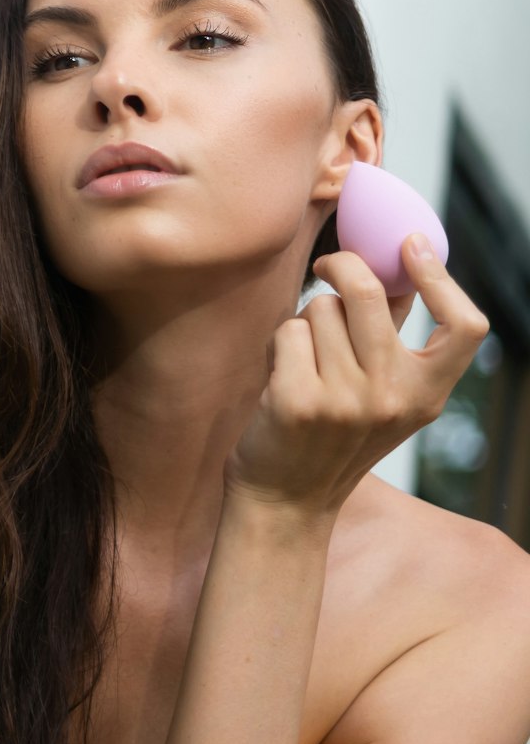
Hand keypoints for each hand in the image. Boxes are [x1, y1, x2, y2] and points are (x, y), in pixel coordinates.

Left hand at [224, 236, 489, 518]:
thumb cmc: (332, 433)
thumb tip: (398, 268)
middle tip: (328, 265)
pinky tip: (281, 374)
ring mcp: (347, 400)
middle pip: (369, 293)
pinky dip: (279, 343)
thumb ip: (394, 338)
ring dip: (305, 320)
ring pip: (320, 308)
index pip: (465, 327)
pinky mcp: (300, 401)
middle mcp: (394, 397)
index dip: (441, 278)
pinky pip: (288, 331)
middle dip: (341, 266)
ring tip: (304, 359)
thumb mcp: (383, 395)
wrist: (287, 497)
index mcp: (427, 395)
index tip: (411, 246)